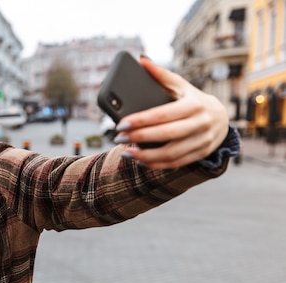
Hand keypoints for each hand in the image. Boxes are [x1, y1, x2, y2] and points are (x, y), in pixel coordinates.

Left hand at [114, 56, 229, 169]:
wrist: (222, 118)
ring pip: (171, 153)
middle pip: (166, 134)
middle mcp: (200, 123)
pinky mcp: (201, 154)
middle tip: (119, 138)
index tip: (121, 124)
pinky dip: (156, 164)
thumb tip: (141, 60)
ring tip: (126, 152)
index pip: (162, 114)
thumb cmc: (194, 100)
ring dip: (146, 156)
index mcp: (194, 104)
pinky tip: (140, 161)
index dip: (140, 120)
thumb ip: (161, 75)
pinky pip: (176, 163)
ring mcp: (202, 141)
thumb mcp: (182, 86)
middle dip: (139, 138)